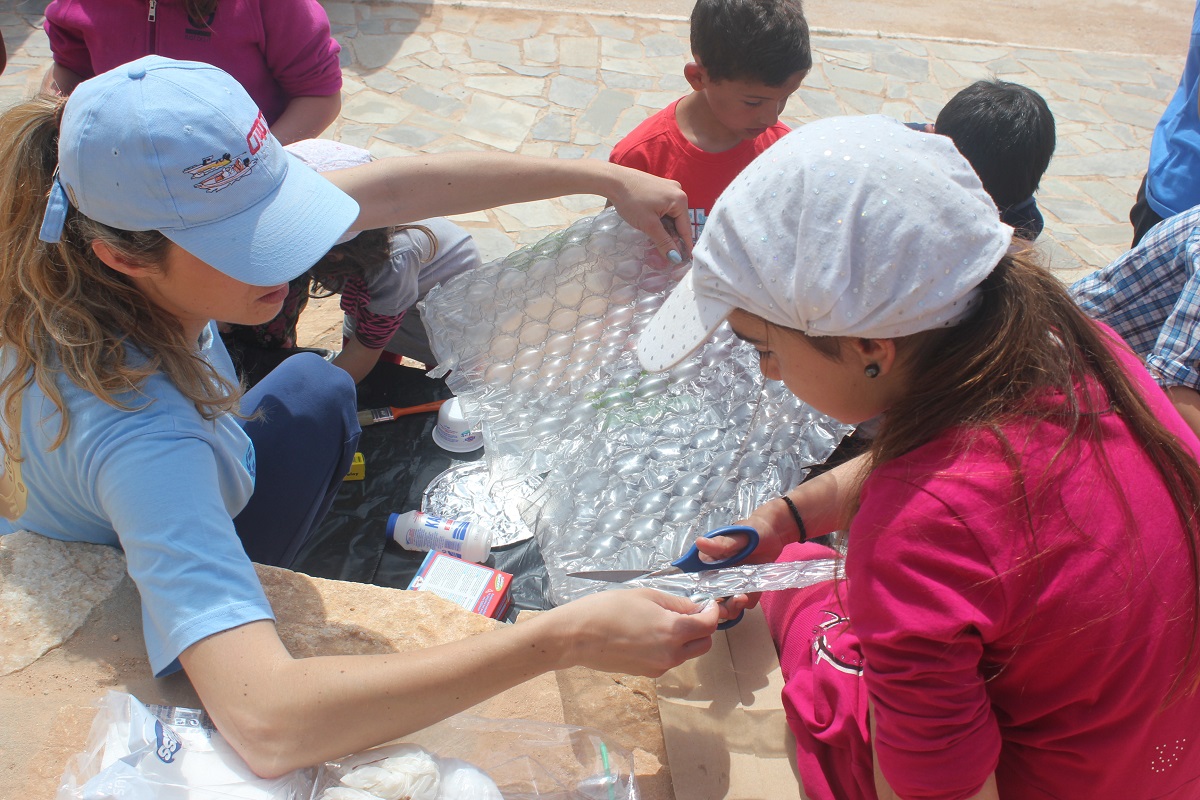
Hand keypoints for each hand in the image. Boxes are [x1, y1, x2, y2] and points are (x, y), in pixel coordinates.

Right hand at [551, 587, 718, 676]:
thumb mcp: (646, 596)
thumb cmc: (608, 609)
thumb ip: (676, 604)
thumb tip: (695, 608)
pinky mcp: (648, 673)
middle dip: (703, 628)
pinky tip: (650, 635)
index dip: (713, 612)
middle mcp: (672, 654)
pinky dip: (670, 648)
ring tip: (664, 621)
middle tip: (688, 613)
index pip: (709, 625)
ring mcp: (660, 667)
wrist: (578, 637)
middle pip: (704, 644)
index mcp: (674, 631)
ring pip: (687, 654)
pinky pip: (669, 660)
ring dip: (686, 639)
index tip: (709, 604)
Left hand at [605, 166, 692, 263]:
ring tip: (657, 241)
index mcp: (680, 200)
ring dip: (665, 228)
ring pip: (671, 215)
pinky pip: (664, 207)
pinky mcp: (659, 187)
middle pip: (679, 221)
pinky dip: (660, 219)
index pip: (685, 228)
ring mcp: (668, 188)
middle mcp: (678, 191)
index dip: (685, 245)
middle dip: (672, 237)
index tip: (685, 260)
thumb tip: (675, 258)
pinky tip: (652, 226)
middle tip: (666, 254)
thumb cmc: (631, 201)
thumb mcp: (649, 225)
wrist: (613, 180)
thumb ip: (664, 242)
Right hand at [689, 502, 799, 615]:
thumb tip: (699, 542)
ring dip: (735, 606)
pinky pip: (744, 602)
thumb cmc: (752, 530)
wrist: (773, 532)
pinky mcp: (746, 588)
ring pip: (727, 605)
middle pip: (712, 601)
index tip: (715, 601)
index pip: (697, 586)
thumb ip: (720, 543)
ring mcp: (731, 584)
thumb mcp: (737, 535)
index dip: (703, 598)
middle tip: (739, 599)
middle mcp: (716, 576)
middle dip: (723, 607)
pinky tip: (755, 590)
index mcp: (708, 564)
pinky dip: (749, 600)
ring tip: (746, 596)